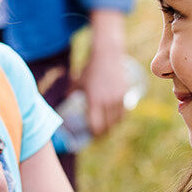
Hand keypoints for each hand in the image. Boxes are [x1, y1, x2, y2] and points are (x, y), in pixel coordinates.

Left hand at [75, 10, 127, 137]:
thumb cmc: (90, 68)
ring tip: (107, 130)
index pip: (96, 125)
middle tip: (99, 136)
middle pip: (107, 126)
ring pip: (117, 121)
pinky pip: (124, 112)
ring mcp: (118, 98)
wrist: (107, 55)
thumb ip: (71, 92)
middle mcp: (107, 102)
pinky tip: (115, 120)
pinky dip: (119, 118)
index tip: (91, 136)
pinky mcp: (125, 93)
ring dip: (112, 127)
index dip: (94, 134)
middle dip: (103, 133)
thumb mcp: (77, 81)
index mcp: (93, 101)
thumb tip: (65, 98)